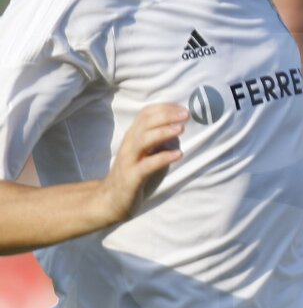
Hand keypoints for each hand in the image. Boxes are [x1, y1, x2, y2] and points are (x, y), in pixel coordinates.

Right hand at [97, 103, 187, 222]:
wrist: (111, 200)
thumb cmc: (135, 174)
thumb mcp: (149, 154)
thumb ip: (161, 141)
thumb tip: (178, 128)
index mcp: (134, 136)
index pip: (145, 114)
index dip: (164, 108)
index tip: (182, 108)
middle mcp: (129, 144)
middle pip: (145, 123)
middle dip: (166, 116)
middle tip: (186, 114)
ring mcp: (129, 160)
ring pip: (143, 140)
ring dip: (163, 132)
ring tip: (181, 129)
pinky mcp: (132, 177)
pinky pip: (147, 165)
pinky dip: (163, 158)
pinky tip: (178, 154)